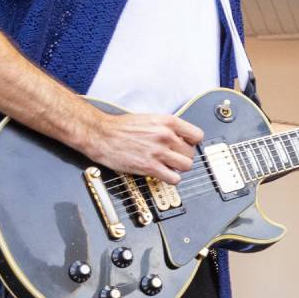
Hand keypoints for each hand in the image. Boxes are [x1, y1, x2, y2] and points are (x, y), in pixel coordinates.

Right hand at [82, 110, 202, 183]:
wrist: (101, 134)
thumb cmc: (121, 127)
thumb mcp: (150, 119)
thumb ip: (168, 128)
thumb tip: (181, 138)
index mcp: (167, 122)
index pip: (197, 136)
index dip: (192, 143)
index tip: (185, 146)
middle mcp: (166, 136)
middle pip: (191, 153)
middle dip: (182, 156)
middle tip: (172, 157)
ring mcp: (159, 152)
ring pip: (186, 166)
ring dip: (178, 168)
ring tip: (168, 165)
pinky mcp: (150, 167)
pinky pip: (174, 179)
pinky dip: (170, 178)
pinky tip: (162, 173)